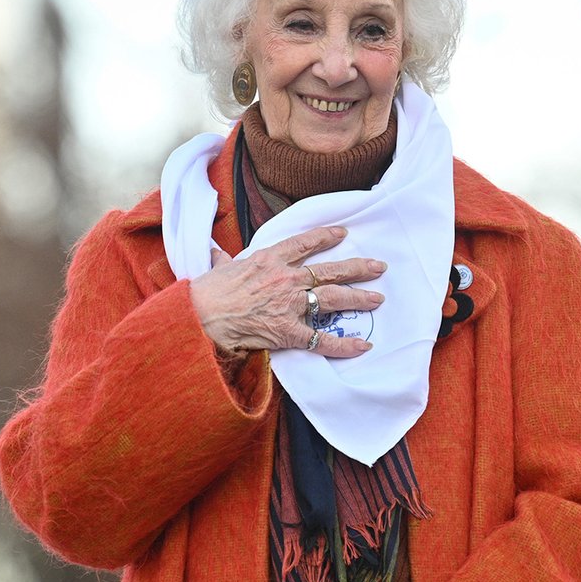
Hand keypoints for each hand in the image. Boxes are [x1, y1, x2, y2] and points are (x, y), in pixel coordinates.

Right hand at [188, 225, 385, 357]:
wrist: (201, 315)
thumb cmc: (207, 292)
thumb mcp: (219, 268)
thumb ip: (224, 260)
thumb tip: (216, 252)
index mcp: (270, 259)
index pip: (304, 243)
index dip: (326, 238)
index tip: (343, 235)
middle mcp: (286, 278)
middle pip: (329, 271)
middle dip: (357, 268)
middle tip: (378, 267)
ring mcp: (290, 304)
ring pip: (333, 298)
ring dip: (358, 298)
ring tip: (377, 298)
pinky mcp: (288, 331)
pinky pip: (322, 339)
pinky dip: (344, 344)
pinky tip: (363, 346)